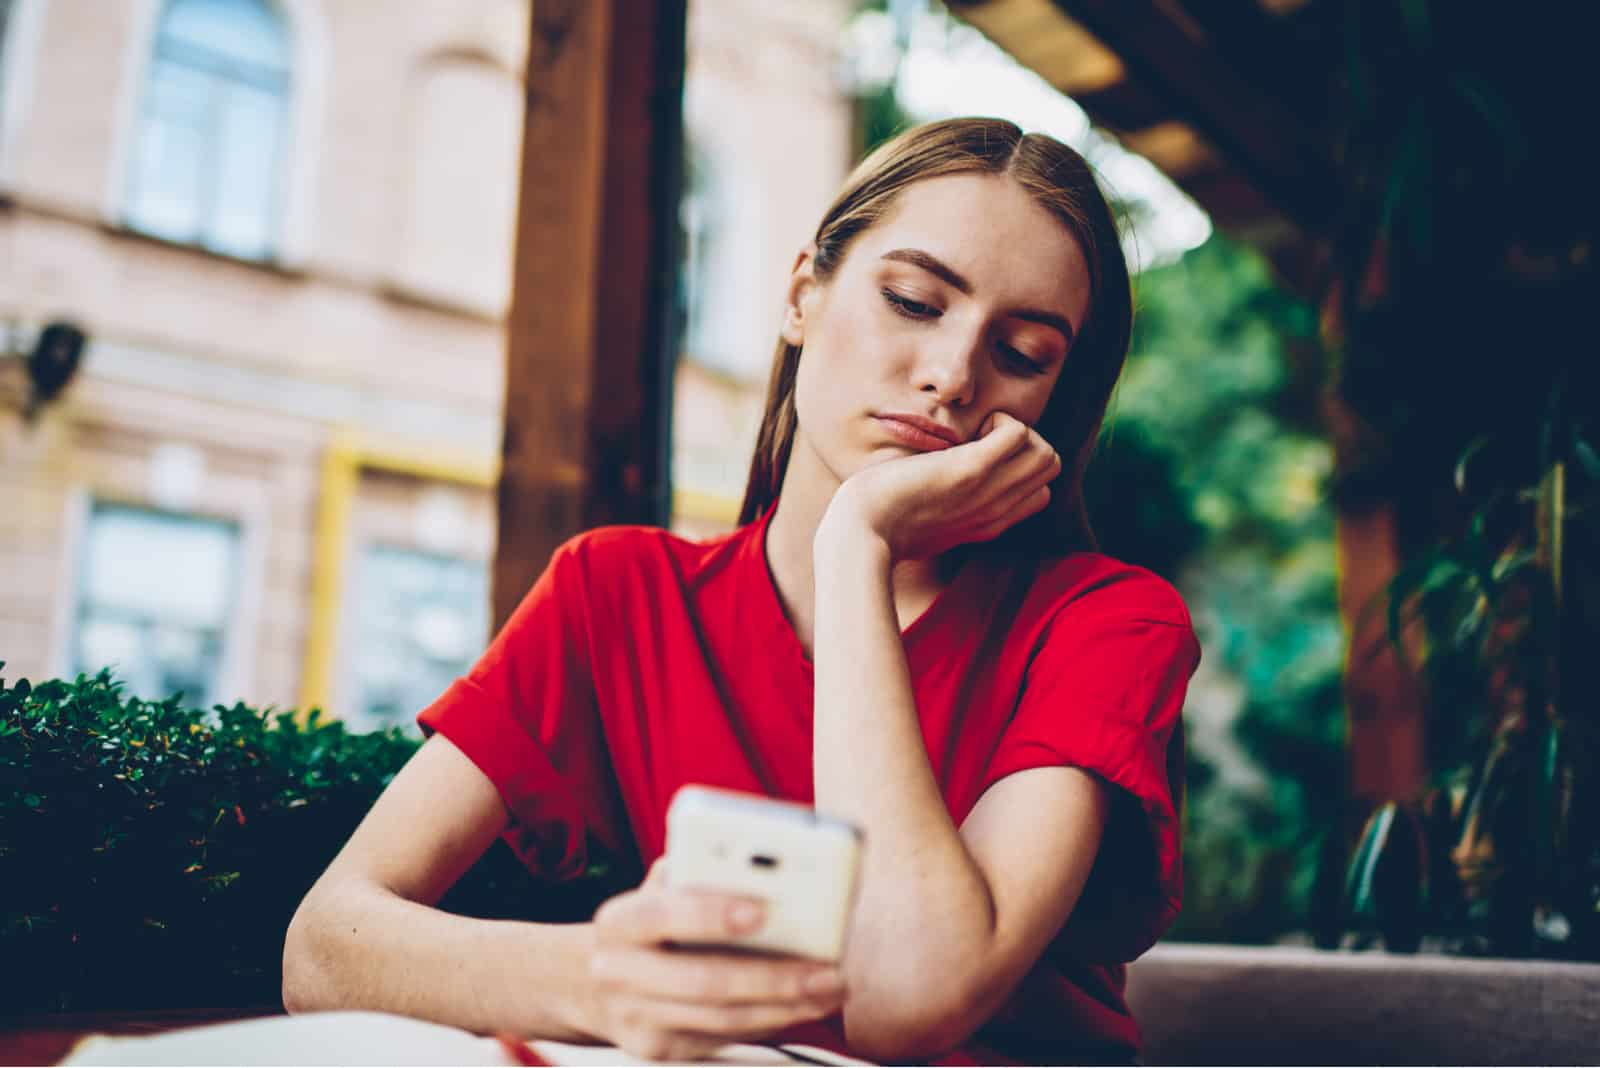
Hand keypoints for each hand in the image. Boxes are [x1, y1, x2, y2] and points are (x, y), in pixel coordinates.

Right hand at [581, 862, 847, 1061]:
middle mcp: (618, 972)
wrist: (593, 981)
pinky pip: (724, 1038)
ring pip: (721, 1019)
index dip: (711, 913)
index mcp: (620, 921)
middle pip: (703, 980)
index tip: (764, 909)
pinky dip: (770, 1022)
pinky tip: (804, 1005)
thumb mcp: (660, 887)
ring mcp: (636, 1018)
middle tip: (827, 968)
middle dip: (772, 976)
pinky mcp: (659, 1049)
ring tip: (830, 988)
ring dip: (784, 1006)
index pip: (663, 914)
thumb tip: (760, 867)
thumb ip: (697, 873)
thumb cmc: (649, 923)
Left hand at [822, 411, 1060, 561]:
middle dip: (1024, 444)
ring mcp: (987, 491)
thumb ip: (946, 507)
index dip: (1018, 469)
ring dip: (1016, 431)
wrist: (860, 535)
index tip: (979, 461)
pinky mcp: (970, 470)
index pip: (1040, 493)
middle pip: (1050, 467)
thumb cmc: (878, 525)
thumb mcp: (924, 522)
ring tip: (976, 436)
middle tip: (980, 442)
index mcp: (987, 523)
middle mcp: (995, 510)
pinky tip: (966, 433)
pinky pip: (1019, 433)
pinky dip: (1000, 422)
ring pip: (1046, 454)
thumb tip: (939, 486)